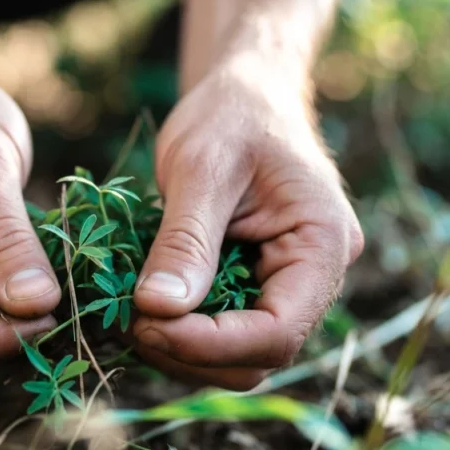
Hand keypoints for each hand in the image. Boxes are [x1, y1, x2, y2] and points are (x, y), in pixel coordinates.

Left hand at [131, 60, 363, 389]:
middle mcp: (315, 277)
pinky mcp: (256, 286)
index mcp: (323, 244)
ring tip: (126, 313)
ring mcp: (286, 285)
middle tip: (127, 320)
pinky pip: (222, 328)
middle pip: (258, 356)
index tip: (147, 323)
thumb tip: (157, 310)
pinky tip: (140, 306)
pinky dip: (179, 328)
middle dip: (189, 350)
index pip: (278, 332)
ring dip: (179, 347)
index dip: (211, 344)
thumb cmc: (230, 115)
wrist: (243, 94)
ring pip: (237, 355)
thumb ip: (185, 240)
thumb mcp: (201, 168)